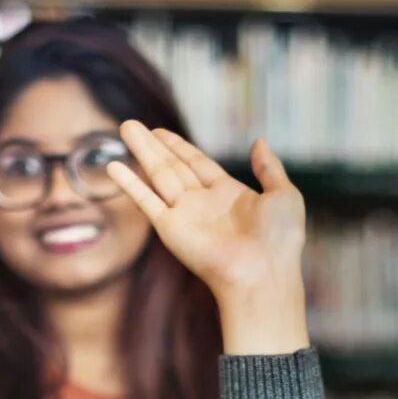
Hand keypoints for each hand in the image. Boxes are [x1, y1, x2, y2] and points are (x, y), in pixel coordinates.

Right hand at [106, 121, 308, 326]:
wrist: (263, 274)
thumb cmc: (279, 240)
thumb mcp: (283, 194)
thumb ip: (269, 168)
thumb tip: (258, 141)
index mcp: (229, 195)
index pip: (197, 163)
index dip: (179, 146)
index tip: (160, 131)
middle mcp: (203, 204)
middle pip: (172, 166)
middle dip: (153, 144)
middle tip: (131, 124)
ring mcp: (185, 216)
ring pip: (158, 174)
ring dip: (141, 151)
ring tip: (124, 127)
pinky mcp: (170, 229)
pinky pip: (146, 201)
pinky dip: (130, 184)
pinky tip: (113, 166)